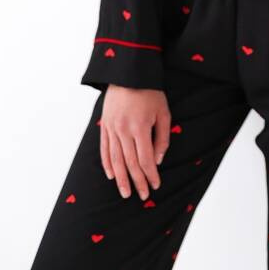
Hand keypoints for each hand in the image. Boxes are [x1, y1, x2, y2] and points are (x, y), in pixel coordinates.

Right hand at [100, 85, 170, 200]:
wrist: (129, 73)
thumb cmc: (150, 91)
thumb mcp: (163, 112)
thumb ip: (162, 137)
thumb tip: (158, 160)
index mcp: (140, 127)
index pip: (146, 159)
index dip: (151, 175)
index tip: (155, 185)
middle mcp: (124, 130)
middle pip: (130, 163)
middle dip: (137, 181)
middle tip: (142, 196)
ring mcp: (112, 128)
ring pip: (116, 159)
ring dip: (121, 179)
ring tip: (125, 193)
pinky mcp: (104, 125)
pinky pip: (104, 149)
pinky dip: (107, 164)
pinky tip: (112, 175)